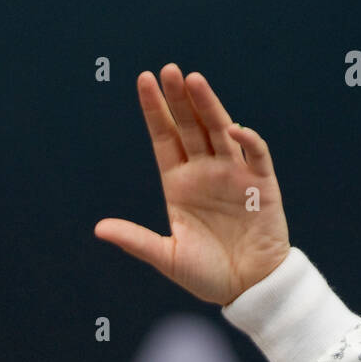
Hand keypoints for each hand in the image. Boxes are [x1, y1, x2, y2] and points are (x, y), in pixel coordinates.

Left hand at [94, 63, 290, 305]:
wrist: (248, 290)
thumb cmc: (207, 275)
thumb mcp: (167, 258)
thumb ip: (136, 240)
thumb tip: (99, 229)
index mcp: (179, 184)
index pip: (164, 138)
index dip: (155, 111)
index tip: (144, 81)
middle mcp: (205, 172)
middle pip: (190, 126)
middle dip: (179, 99)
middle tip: (168, 70)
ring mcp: (234, 174)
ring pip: (220, 130)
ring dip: (208, 105)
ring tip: (194, 80)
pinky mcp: (261, 184)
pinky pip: (255, 154)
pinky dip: (247, 139)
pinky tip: (232, 128)